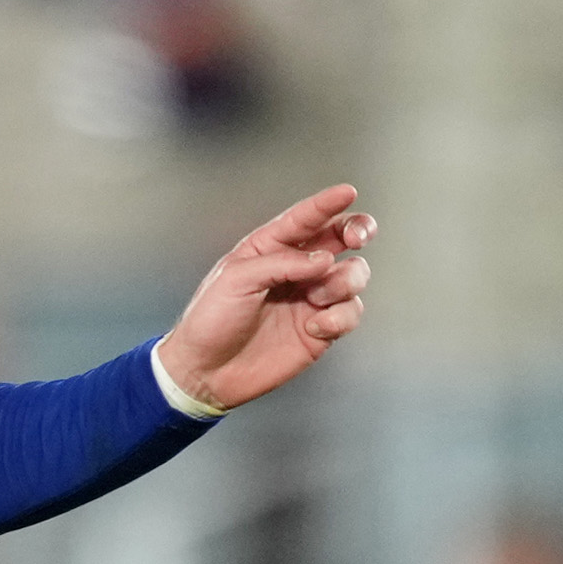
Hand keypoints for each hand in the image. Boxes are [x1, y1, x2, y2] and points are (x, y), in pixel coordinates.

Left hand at [154, 184, 374, 415]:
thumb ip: (282, 263)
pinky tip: (315, 326)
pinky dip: (340, 317)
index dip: (327, 204)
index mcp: (270, 248)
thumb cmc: (211, 320)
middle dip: (356, 231)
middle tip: (356, 238)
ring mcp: (311, 298)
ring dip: (342, 281)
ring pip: (353, 274)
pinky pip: (350, 312)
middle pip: (340, 239)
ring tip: (315, 297)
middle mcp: (296, 269)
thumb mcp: (236, 279)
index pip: (304, 219)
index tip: (348, 193)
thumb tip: (324, 258)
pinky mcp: (321, 328)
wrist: (207, 371)